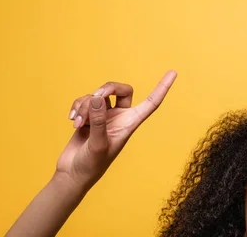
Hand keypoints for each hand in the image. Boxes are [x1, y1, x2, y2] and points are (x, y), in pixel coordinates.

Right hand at [55, 71, 176, 189]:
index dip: (162, 88)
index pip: (152, 103)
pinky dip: (77, 107)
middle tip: (95, 97)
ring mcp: (104, 116)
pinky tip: (72, 120)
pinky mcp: (89, 116)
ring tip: (78, 122)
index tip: (174, 72)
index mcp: (130, 123)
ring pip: (98, 95)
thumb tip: (98, 98)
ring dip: (85, 104)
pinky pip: (85, 101)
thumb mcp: (98, 144)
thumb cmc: (90, 165)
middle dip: (106, 88)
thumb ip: (99, 121)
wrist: (72, 174)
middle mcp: (120, 117)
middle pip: (121, 89)